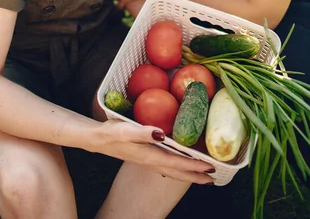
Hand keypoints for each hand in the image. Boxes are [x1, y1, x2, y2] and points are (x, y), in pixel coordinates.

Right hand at [91, 120, 213, 184]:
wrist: (96, 140)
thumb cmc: (111, 133)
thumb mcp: (125, 129)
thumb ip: (143, 132)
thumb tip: (161, 133)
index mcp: (150, 155)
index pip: (177, 162)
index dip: (194, 165)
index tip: (210, 167)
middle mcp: (151, 161)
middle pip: (177, 172)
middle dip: (195, 176)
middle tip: (212, 179)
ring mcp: (147, 161)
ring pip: (172, 171)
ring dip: (188, 174)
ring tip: (201, 176)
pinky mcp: (144, 157)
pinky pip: (166, 166)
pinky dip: (177, 168)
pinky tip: (178, 164)